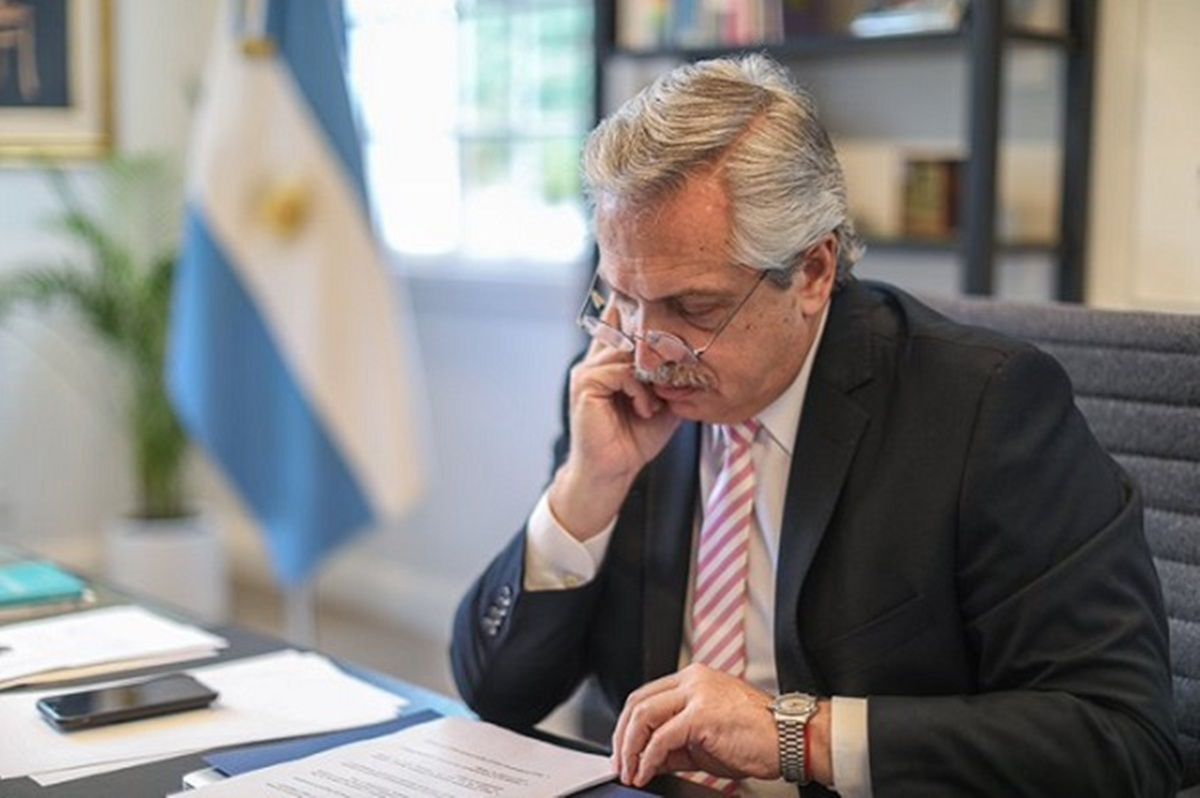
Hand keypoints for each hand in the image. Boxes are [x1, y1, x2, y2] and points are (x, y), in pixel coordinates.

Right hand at [549, 329, 680, 539]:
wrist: (614, 470)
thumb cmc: (636, 439)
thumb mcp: (664, 400)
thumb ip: (672, 376)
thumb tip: (696, 356)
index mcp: (612, 361)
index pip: (625, 322)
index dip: (646, 318)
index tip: (673, 324)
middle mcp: (597, 360)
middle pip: (630, 331)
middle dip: (658, 351)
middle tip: (673, 376)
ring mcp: (588, 370)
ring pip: (628, 351)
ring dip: (651, 376)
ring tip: (656, 404)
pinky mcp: (585, 384)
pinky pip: (619, 371)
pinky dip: (639, 390)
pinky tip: (645, 410)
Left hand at [611, 664, 779, 787]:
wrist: (790, 739)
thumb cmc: (757, 737)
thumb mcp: (706, 739)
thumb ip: (675, 744)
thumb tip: (648, 759)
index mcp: (693, 680)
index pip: (646, 696)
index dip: (628, 726)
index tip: (623, 751)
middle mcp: (692, 680)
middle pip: (638, 703)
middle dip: (622, 738)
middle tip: (620, 764)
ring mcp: (696, 693)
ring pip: (644, 715)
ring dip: (630, 748)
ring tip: (629, 771)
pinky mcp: (701, 714)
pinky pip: (662, 737)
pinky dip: (648, 758)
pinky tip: (646, 772)